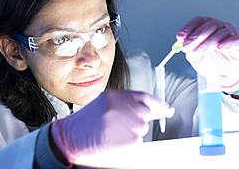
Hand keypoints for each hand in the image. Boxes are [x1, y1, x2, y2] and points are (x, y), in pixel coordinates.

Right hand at [51, 90, 174, 162]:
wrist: (71, 137)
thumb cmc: (86, 122)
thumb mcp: (104, 104)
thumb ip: (125, 103)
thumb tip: (150, 108)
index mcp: (115, 96)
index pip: (145, 97)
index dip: (158, 103)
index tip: (167, 109)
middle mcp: (122, 106)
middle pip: (145, 113)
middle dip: (140, 119)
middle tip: (125, 125)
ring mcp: (126, 123)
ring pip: (142, 128)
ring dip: (132, 131)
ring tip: (112, 132)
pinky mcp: (129, 139)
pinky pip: (136, 141)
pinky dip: (128, 142)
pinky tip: (113, 140)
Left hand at [176, 17, 238, 88]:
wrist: (221, 74)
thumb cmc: (208, 61)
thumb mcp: (194, 56)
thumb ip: (188, 48)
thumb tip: (181, 42)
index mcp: (206, 26)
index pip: (197, 21)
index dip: (188, 28)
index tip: (180, 37)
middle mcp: (218, 26)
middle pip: (209, 25)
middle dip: (196, 36)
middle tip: (188, 45)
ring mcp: (230, 33)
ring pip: (220, 32)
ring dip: (208, 41)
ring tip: (200, 51)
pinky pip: (235, 39)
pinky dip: (227, 43)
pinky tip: (219, 47)